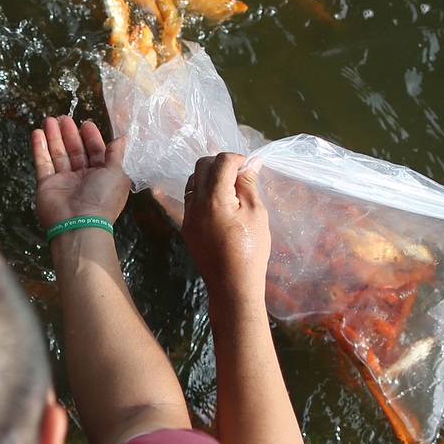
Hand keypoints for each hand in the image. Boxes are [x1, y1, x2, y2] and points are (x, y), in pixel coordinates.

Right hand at [31, 116, 130, 229]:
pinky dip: (40, 148)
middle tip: (63, 118)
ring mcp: (64, 182)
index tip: (85, 123)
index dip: (91, 137)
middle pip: (75, 151)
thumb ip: (117, 154)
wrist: (79, 225)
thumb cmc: (102, 199)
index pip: (96, 152)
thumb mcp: (117, 173)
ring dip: (53, 137)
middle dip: (70, 134)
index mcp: (102, 176)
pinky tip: (38, 133)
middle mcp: (83, 179)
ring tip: (49, 120)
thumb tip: (123, 138)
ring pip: (58, 154)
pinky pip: (43, 163)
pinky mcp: (47, 185)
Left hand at [181, 154, 269, 302]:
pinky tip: (220, 204)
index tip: (248, 167)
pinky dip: (203, 193)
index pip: (221, 162)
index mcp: (214, 198)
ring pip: (193, 181)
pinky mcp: (186, 227)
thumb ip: (249, 184)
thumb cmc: (251, 250)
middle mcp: (195, 203)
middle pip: (202, 166)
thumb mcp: (257, 214)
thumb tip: (250, 162)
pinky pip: (191, 199)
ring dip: (210, 177)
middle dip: (221, 163)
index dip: (237, 159)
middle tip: (239, 175)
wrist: (232, 284)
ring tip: (230, 189)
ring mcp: (188, 216)